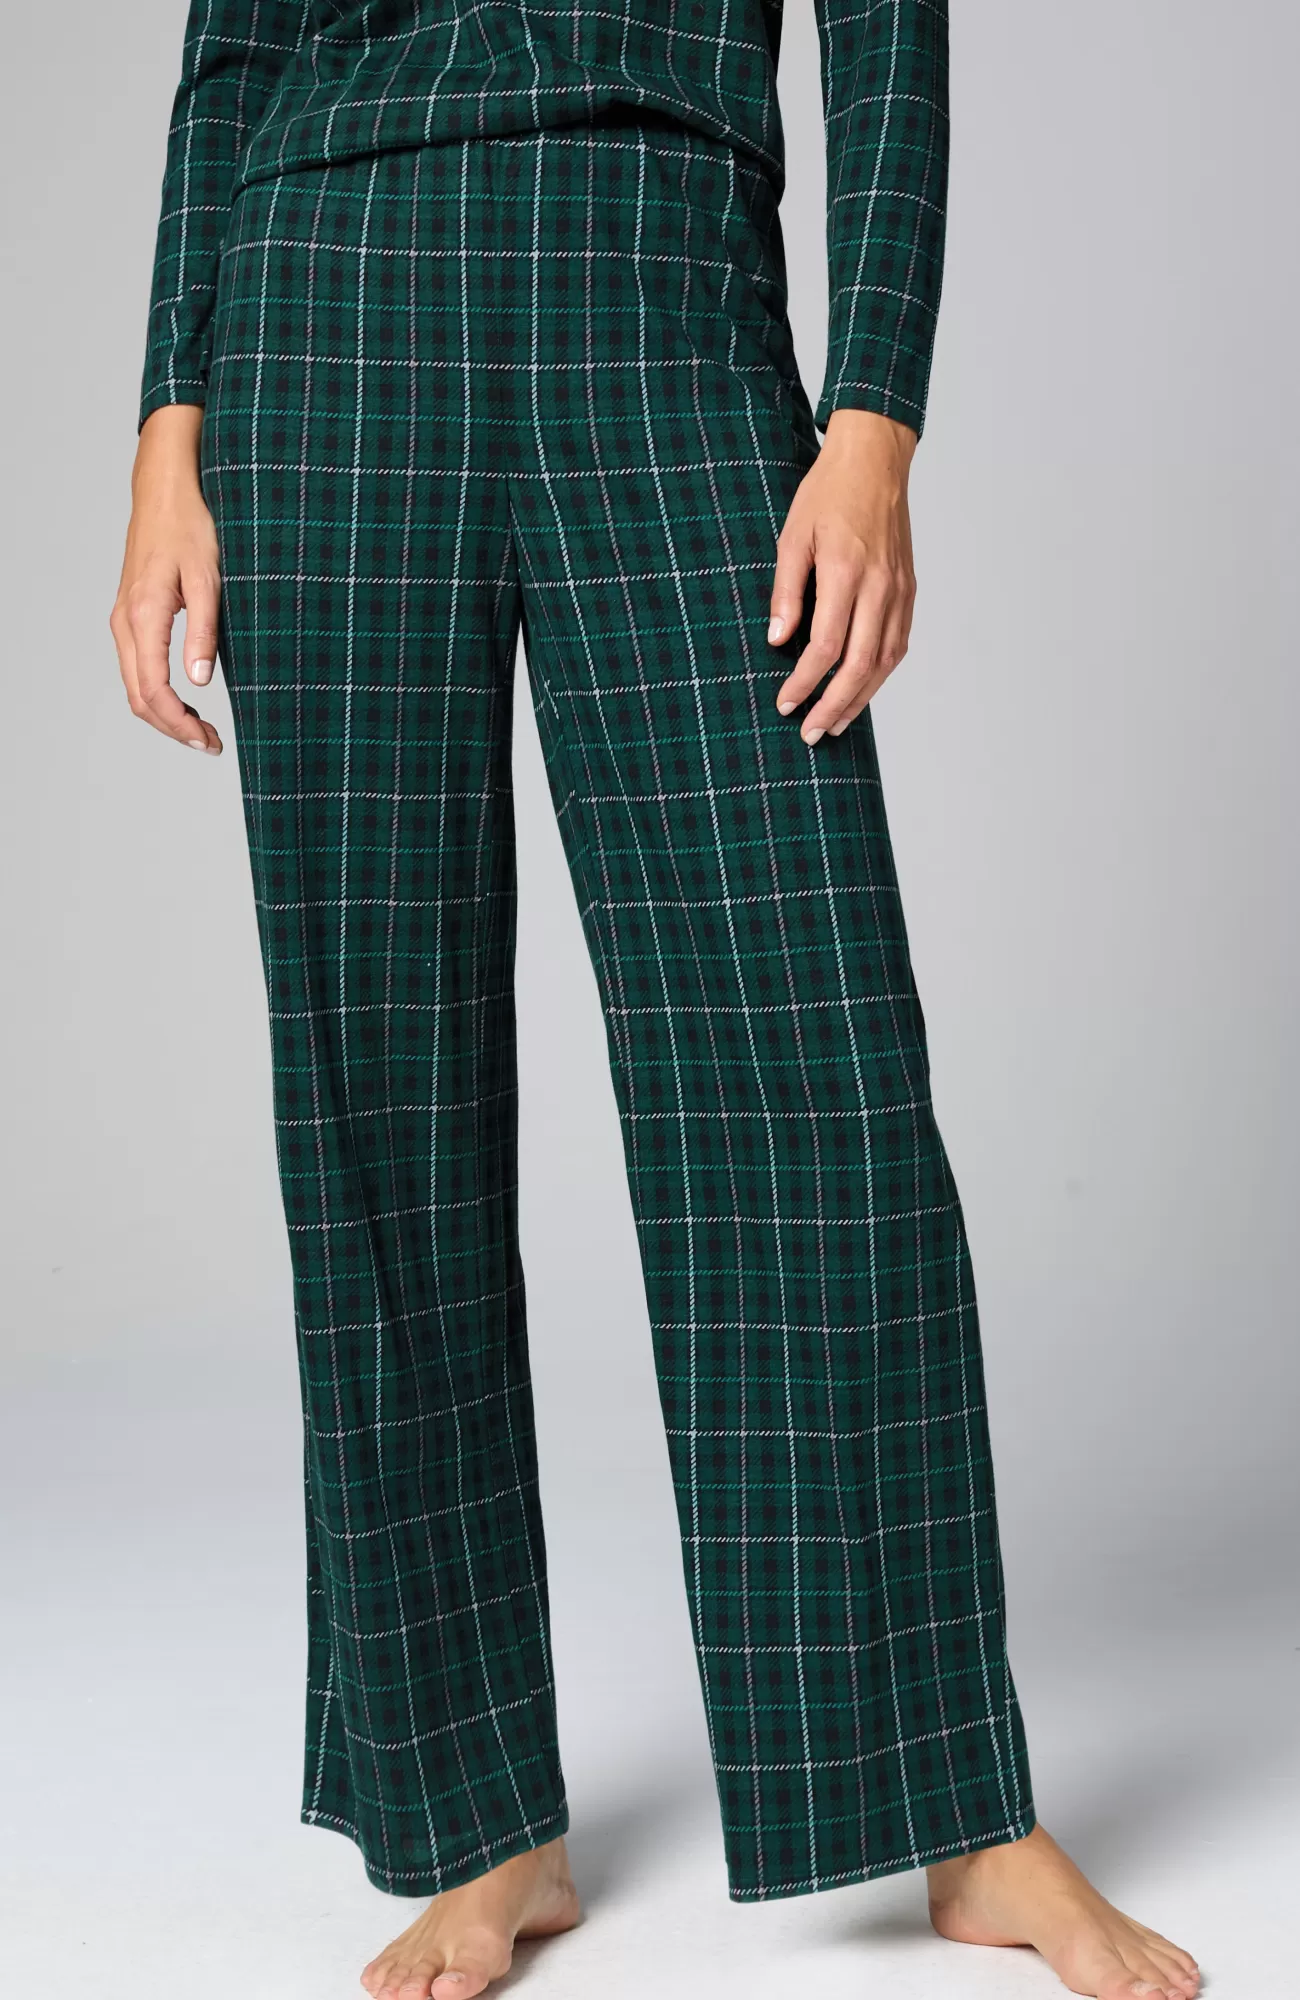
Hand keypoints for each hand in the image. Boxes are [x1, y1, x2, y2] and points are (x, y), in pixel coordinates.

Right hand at [110, 405, 223, 754]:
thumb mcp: (209, 578)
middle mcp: (125, 622)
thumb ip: (204, 631)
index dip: (179, 724)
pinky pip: (137, 668)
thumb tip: (199, 682)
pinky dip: (158, 693)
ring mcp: (124, 620)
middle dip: (173, 728)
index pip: (153, 690)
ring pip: (135, 686)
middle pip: (138, 697)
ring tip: (203, 729)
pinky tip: (187, 700)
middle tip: (211, 744)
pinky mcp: (130, 617)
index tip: (209, 741)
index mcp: (143, 615)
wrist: (165, 491)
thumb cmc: (191, 527)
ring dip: (165, 714)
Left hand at [767, 407, 917, 742]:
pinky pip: (897, 644)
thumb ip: (786, 591)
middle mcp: (880, 587)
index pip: (826, 647)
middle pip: (860, 666)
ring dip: (860, 699)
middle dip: (833, 706)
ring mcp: (900, 590)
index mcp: (847, 572)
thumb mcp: (793, 537)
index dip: (805, 683)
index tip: (785, 704)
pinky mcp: (909, 590)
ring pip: (884, 662)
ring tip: (835, 724)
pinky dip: (879, 675)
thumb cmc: (828, 494)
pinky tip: (861, 690)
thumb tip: (779, 641)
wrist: (875, 461)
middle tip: (810, 733)